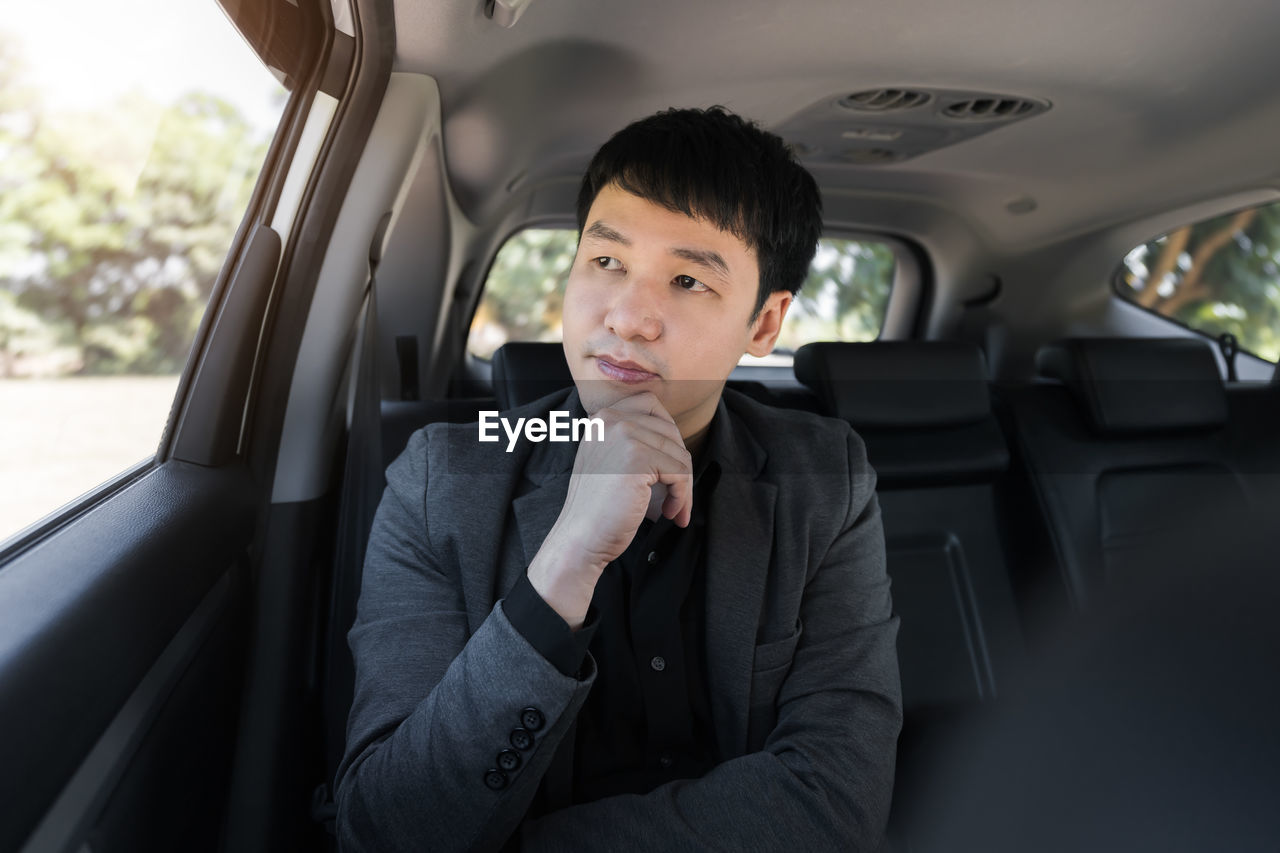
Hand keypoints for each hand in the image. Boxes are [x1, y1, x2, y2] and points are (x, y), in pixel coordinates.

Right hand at [527, 392, 692, 628]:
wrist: (580, 537)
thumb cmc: (598, 507)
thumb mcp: (609, 460)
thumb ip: (633, 441)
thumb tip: (677, 441)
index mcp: (602, 418)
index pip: (651, 405)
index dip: (668, 436)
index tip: (670, 465)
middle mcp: (610, 419)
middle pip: (670, 432)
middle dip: (680, 465)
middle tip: (677, 495)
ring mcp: (623, 435)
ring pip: (679, 454)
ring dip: (683, 486)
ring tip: (674, 508)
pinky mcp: (638, 457)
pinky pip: (680, 473)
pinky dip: (682, 496)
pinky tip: (669, 513)